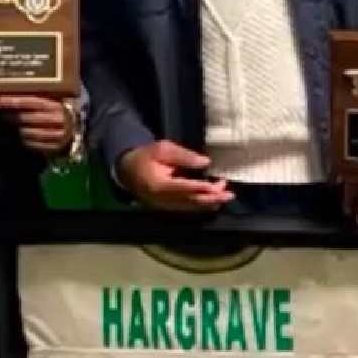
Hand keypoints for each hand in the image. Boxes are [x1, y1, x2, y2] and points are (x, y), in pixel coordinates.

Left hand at [0, 95, 74, 154]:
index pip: (29, 102)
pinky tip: (13, 135)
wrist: (79, 129)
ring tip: (4, 122)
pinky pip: (31, 144)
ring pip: (26, 132)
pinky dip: (19, 140)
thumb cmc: (63, 110)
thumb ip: (41, 94)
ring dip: (12, 128)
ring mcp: (56, 136)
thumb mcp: (56, 98)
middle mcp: (57, 120)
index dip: (10, 101)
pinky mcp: (53, 148)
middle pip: (25, 118)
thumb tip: (13, 87)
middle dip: (7, 115)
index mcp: (57, 105)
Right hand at [115, 141, 233, 211]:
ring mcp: (164, 206)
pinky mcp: (167, 208)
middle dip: (210, 198)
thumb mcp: (163, 149)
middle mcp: (161, 200)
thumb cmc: (146, 156)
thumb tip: (205, 163)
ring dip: (209, 203)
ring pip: (190, 207)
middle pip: (189, 201)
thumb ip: (183, 156)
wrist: (128, 169)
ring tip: (226, 196)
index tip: (215, 186)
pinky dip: (201, 205)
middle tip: (228, 194)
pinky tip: (214, 201)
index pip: (182, 188)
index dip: (200, 188)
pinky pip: (187, 209)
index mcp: (158, 185)